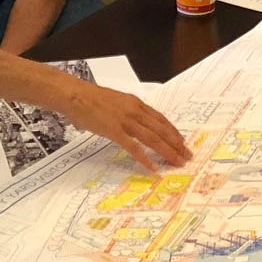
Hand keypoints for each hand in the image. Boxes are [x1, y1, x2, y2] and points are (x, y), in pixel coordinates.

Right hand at [60, 80, 190, 169]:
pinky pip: (133, 147)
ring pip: (152, 138)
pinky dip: (144, 157)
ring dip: (167, 151)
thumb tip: (126, 123)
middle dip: (176, 143)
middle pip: (161, 129)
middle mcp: (134, 111)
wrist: (74, 94)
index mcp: (135, 103)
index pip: (160, 118)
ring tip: (177, 162)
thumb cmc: (89, 98)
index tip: (181, 141)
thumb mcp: (114, 101)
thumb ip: (124, 111)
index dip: (172, 131)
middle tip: (187, 155)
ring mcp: (125, 120)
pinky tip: (153, 167)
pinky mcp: (114, 130)